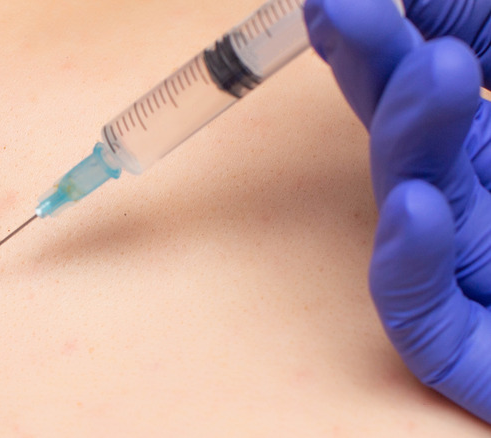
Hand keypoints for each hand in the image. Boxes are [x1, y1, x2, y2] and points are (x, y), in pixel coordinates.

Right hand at [305, 0, 490, 421]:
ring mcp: (486, 278)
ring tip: (433, 72)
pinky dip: (412, 268)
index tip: (345, 2)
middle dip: (373, 72)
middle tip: (345, 10)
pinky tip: (415, 208)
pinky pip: (429, 323)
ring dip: (411, 142)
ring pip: (422, 211)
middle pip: (409, 138)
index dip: (384, 44)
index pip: (429, 89)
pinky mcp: (486, 356)